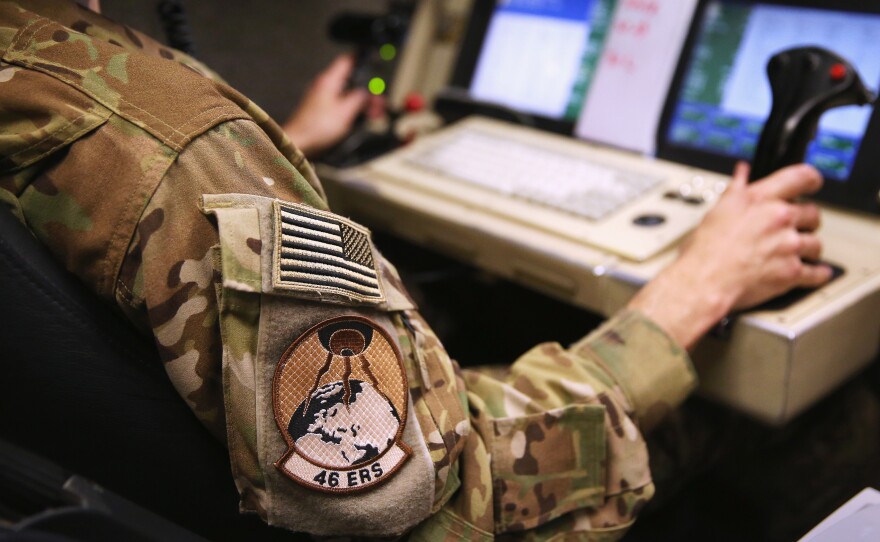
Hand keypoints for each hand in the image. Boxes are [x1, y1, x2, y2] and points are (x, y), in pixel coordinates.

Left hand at [282, 54, 382, 156]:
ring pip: (348, 95)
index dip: (362, 58)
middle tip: (379, 101)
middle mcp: (325, 86)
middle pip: (351, 81)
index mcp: (329, 80)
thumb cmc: (316, 127)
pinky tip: (361, 119)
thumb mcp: (345, 111)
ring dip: (362, 102)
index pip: (347, 60)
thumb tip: (367, 93)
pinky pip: (342, 105)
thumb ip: (359, 98)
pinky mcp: (322, 111)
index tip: (373, 59)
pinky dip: (353, 110)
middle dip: (368, 90)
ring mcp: (323, 98)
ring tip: (374, 113)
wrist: (299, 143)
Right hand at [628, 162, 832, 348]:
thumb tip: (742, 172)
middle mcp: (779, 219)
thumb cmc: (705, 249)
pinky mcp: (792, 272)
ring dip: (809, 249)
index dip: (811, 180)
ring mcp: (789, 246)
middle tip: (798, 227)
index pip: (801, 177)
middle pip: (813, 214)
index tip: (813, 184)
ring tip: (799, 252)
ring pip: (816, 244)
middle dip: (807, 222)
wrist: (704, 280)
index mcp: (761, 199)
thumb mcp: (717, 210)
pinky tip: (817, 272)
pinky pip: (816, 273)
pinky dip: (817, 274)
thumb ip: (736, 188)